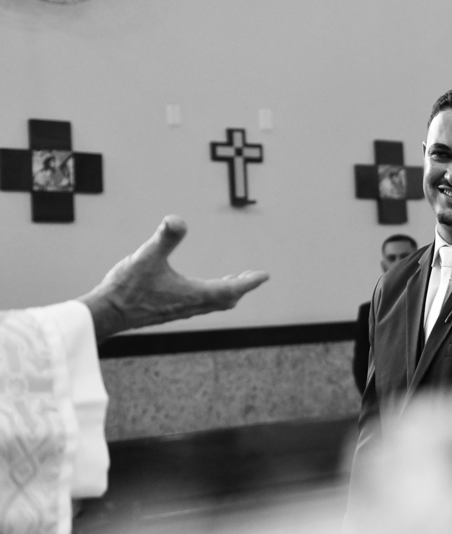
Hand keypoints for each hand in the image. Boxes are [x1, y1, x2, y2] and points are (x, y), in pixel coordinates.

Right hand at [78, 216, 268, 341]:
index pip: (230, 289)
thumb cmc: (125, 287)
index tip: (265, 276)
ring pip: (211, 304)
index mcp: (193, 294)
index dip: (249, 281)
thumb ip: (164, 238)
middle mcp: (190, 306)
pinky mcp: (166, 312)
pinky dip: (207, 296)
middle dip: (240, 288)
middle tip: (253, 278)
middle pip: (225, 300)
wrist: (104, 315)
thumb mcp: (146, 256)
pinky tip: (195, 289)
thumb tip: (176, 219)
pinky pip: (197, 305)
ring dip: (225, 292)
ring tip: (231, 282)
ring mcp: (178, 311)